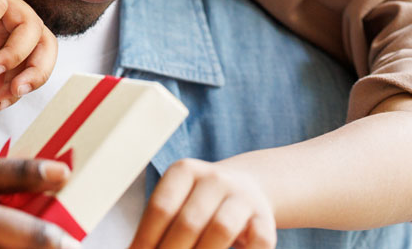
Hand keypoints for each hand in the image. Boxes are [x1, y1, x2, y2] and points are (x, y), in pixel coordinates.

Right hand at [0, 0, 57, 109]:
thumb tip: (1, 91)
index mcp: (1, 33)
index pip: (33, 59)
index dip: (25, 83)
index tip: (0, 103)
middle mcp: (5, 15)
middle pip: (44, 41)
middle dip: (38, 71)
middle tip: (13, 90)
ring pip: (30, 24)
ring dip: (16, 54)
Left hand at [128, 159, 275, 248]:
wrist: (247, 188)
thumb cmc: (199, 204)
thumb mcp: (176, 203)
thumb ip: (158, 228)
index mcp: (185, 171)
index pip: (161, 207)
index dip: (146, 238)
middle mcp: (215, 179)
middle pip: (189, 221)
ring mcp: (243, 198)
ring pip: (222, 229)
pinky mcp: (265, 220)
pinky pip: (258, 241)